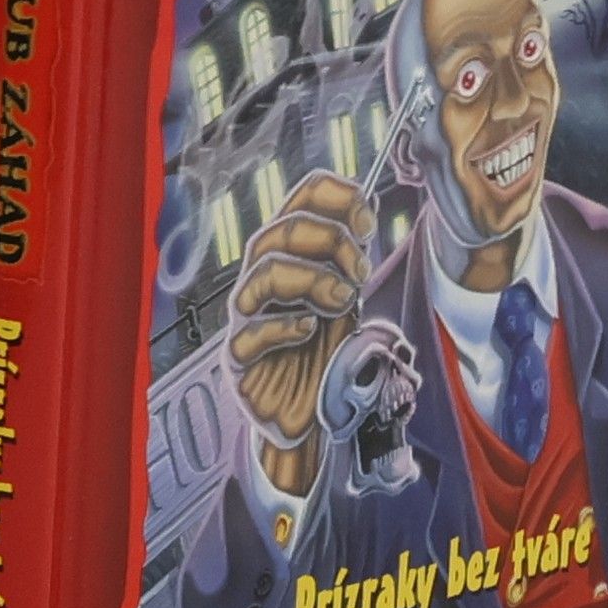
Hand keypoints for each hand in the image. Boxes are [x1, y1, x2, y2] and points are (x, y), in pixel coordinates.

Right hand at [224, 172, 376, 496]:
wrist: (309, 410)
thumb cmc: (321, 348)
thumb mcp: (343, 294)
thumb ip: (347, 254)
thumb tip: (364, 203)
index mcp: (289, 251)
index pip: (299, 200)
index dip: (333, 197)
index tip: (366, 217)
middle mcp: (262, 274)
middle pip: (281, 231)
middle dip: (331, 242)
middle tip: (361, 272)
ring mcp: (247, 314)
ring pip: (266, 272)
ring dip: (314, 279)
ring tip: (343, 301)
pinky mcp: (240, 354)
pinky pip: (252, 331)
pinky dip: (285, 326)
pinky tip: (310, 329)